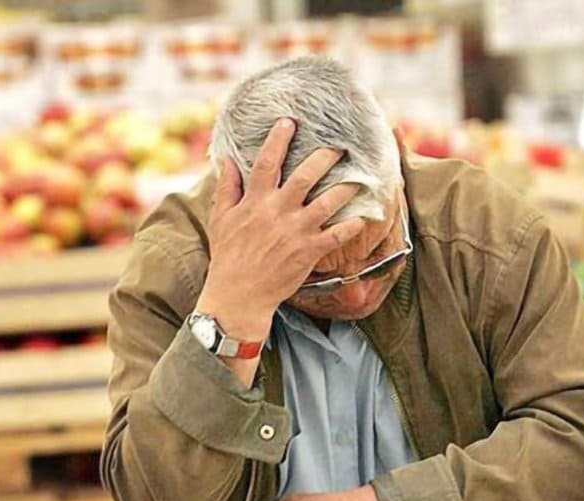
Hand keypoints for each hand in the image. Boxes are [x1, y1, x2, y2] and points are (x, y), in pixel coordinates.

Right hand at [197, 118, 366, 340]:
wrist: (239, 294)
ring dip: (345, 187)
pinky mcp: (308, 251)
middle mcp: (277, 211)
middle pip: (305, 175)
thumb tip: (225, 160)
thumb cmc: (228, 256)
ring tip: (358, 178)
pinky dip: (351, 226)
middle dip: (324, 157)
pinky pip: (336, 235)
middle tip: (338, 147)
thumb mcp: (221, 218)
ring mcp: (295, 231)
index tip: (289, 122)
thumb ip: (227, 188)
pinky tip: (363, 217)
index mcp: (255, 201)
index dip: (279, 139)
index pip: (267, 162)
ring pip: (327, 202)